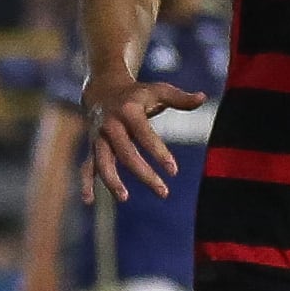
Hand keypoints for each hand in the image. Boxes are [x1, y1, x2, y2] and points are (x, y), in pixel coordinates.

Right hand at [80, 72, 204, 202]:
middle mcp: (111, 125)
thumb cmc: (137, 94)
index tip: (174, 171)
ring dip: (111, 181)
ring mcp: (99, 137)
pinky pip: (87, 167)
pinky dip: (86, 183)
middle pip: (126, 153)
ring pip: (102, 162)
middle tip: (163, 192)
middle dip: (143, 174)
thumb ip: (179, 98)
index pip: (144, 135)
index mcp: (128, 111)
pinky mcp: (92, 147)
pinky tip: (89, 201)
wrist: (102, 89)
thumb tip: (203, 98)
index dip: (159, 153)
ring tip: (124, 198)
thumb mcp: (157, 91)